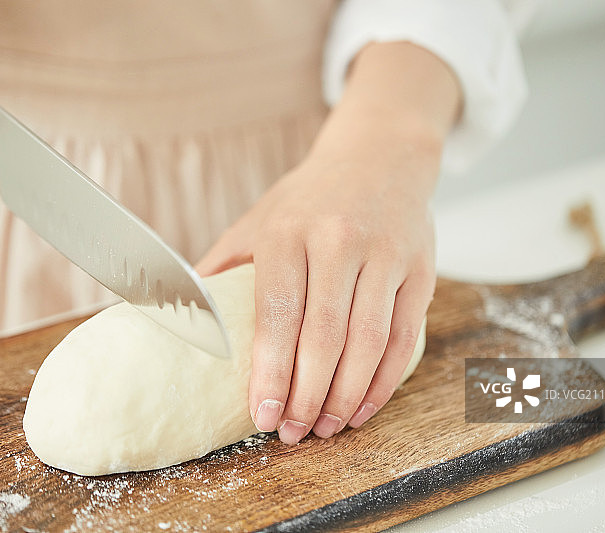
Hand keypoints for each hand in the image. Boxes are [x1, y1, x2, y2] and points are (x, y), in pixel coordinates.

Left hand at [196, 134, 437, 444]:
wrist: (380, 155)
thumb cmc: (310, 197)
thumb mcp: (259, 218)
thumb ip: (225, 267)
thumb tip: (184, 321)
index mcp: (288, 231)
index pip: (277, 313)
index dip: (270, 371)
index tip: (263, 415)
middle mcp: (338, 240)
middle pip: (325, 335)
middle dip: (308, 395)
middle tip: (294, 433)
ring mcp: (385, 254)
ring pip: (368, 341)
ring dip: (346, 396)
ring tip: (326, 428)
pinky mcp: (420, 268)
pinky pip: (404, 337)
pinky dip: (384, 381)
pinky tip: (363, 406)